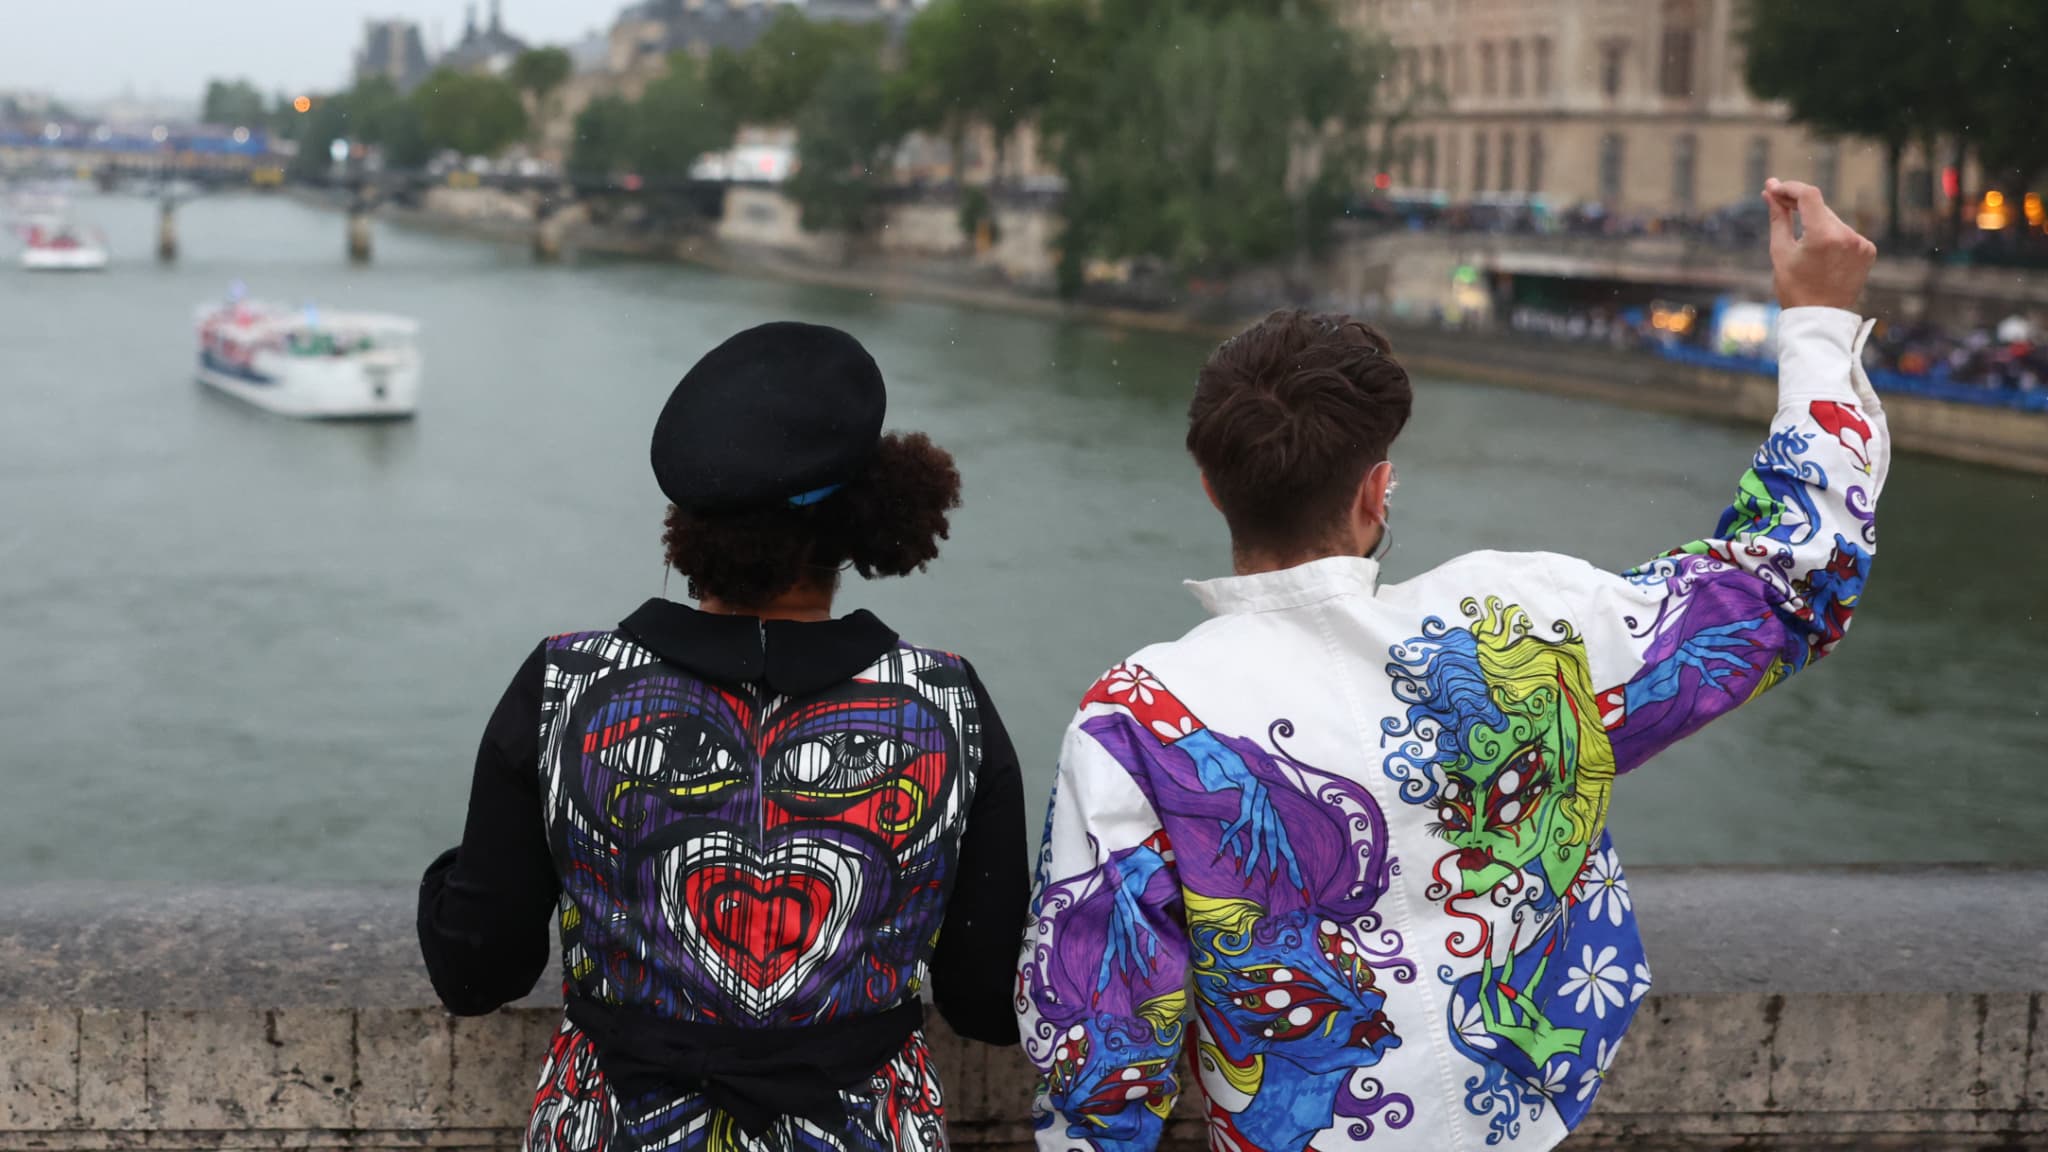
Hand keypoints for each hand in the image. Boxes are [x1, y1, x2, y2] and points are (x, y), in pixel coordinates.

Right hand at [1765, 178, 1877, 309]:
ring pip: (1832, 220)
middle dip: (1799, 204)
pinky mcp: (1868, 250)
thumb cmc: (1794, 287)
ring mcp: (1861, 243)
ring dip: (1816, 221)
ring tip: (1801, 240)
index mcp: (1823, 236)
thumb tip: (1770, 192)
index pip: (1809, 195)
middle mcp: (1847, 236)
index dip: (1790, 187)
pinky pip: (1846, 233)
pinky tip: (1820, 252)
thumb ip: (1778, 217)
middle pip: (1820, 207)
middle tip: (1778, 202)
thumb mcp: (1780, 251)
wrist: (1819, 319)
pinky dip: (1832, 235)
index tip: (1775, 188)